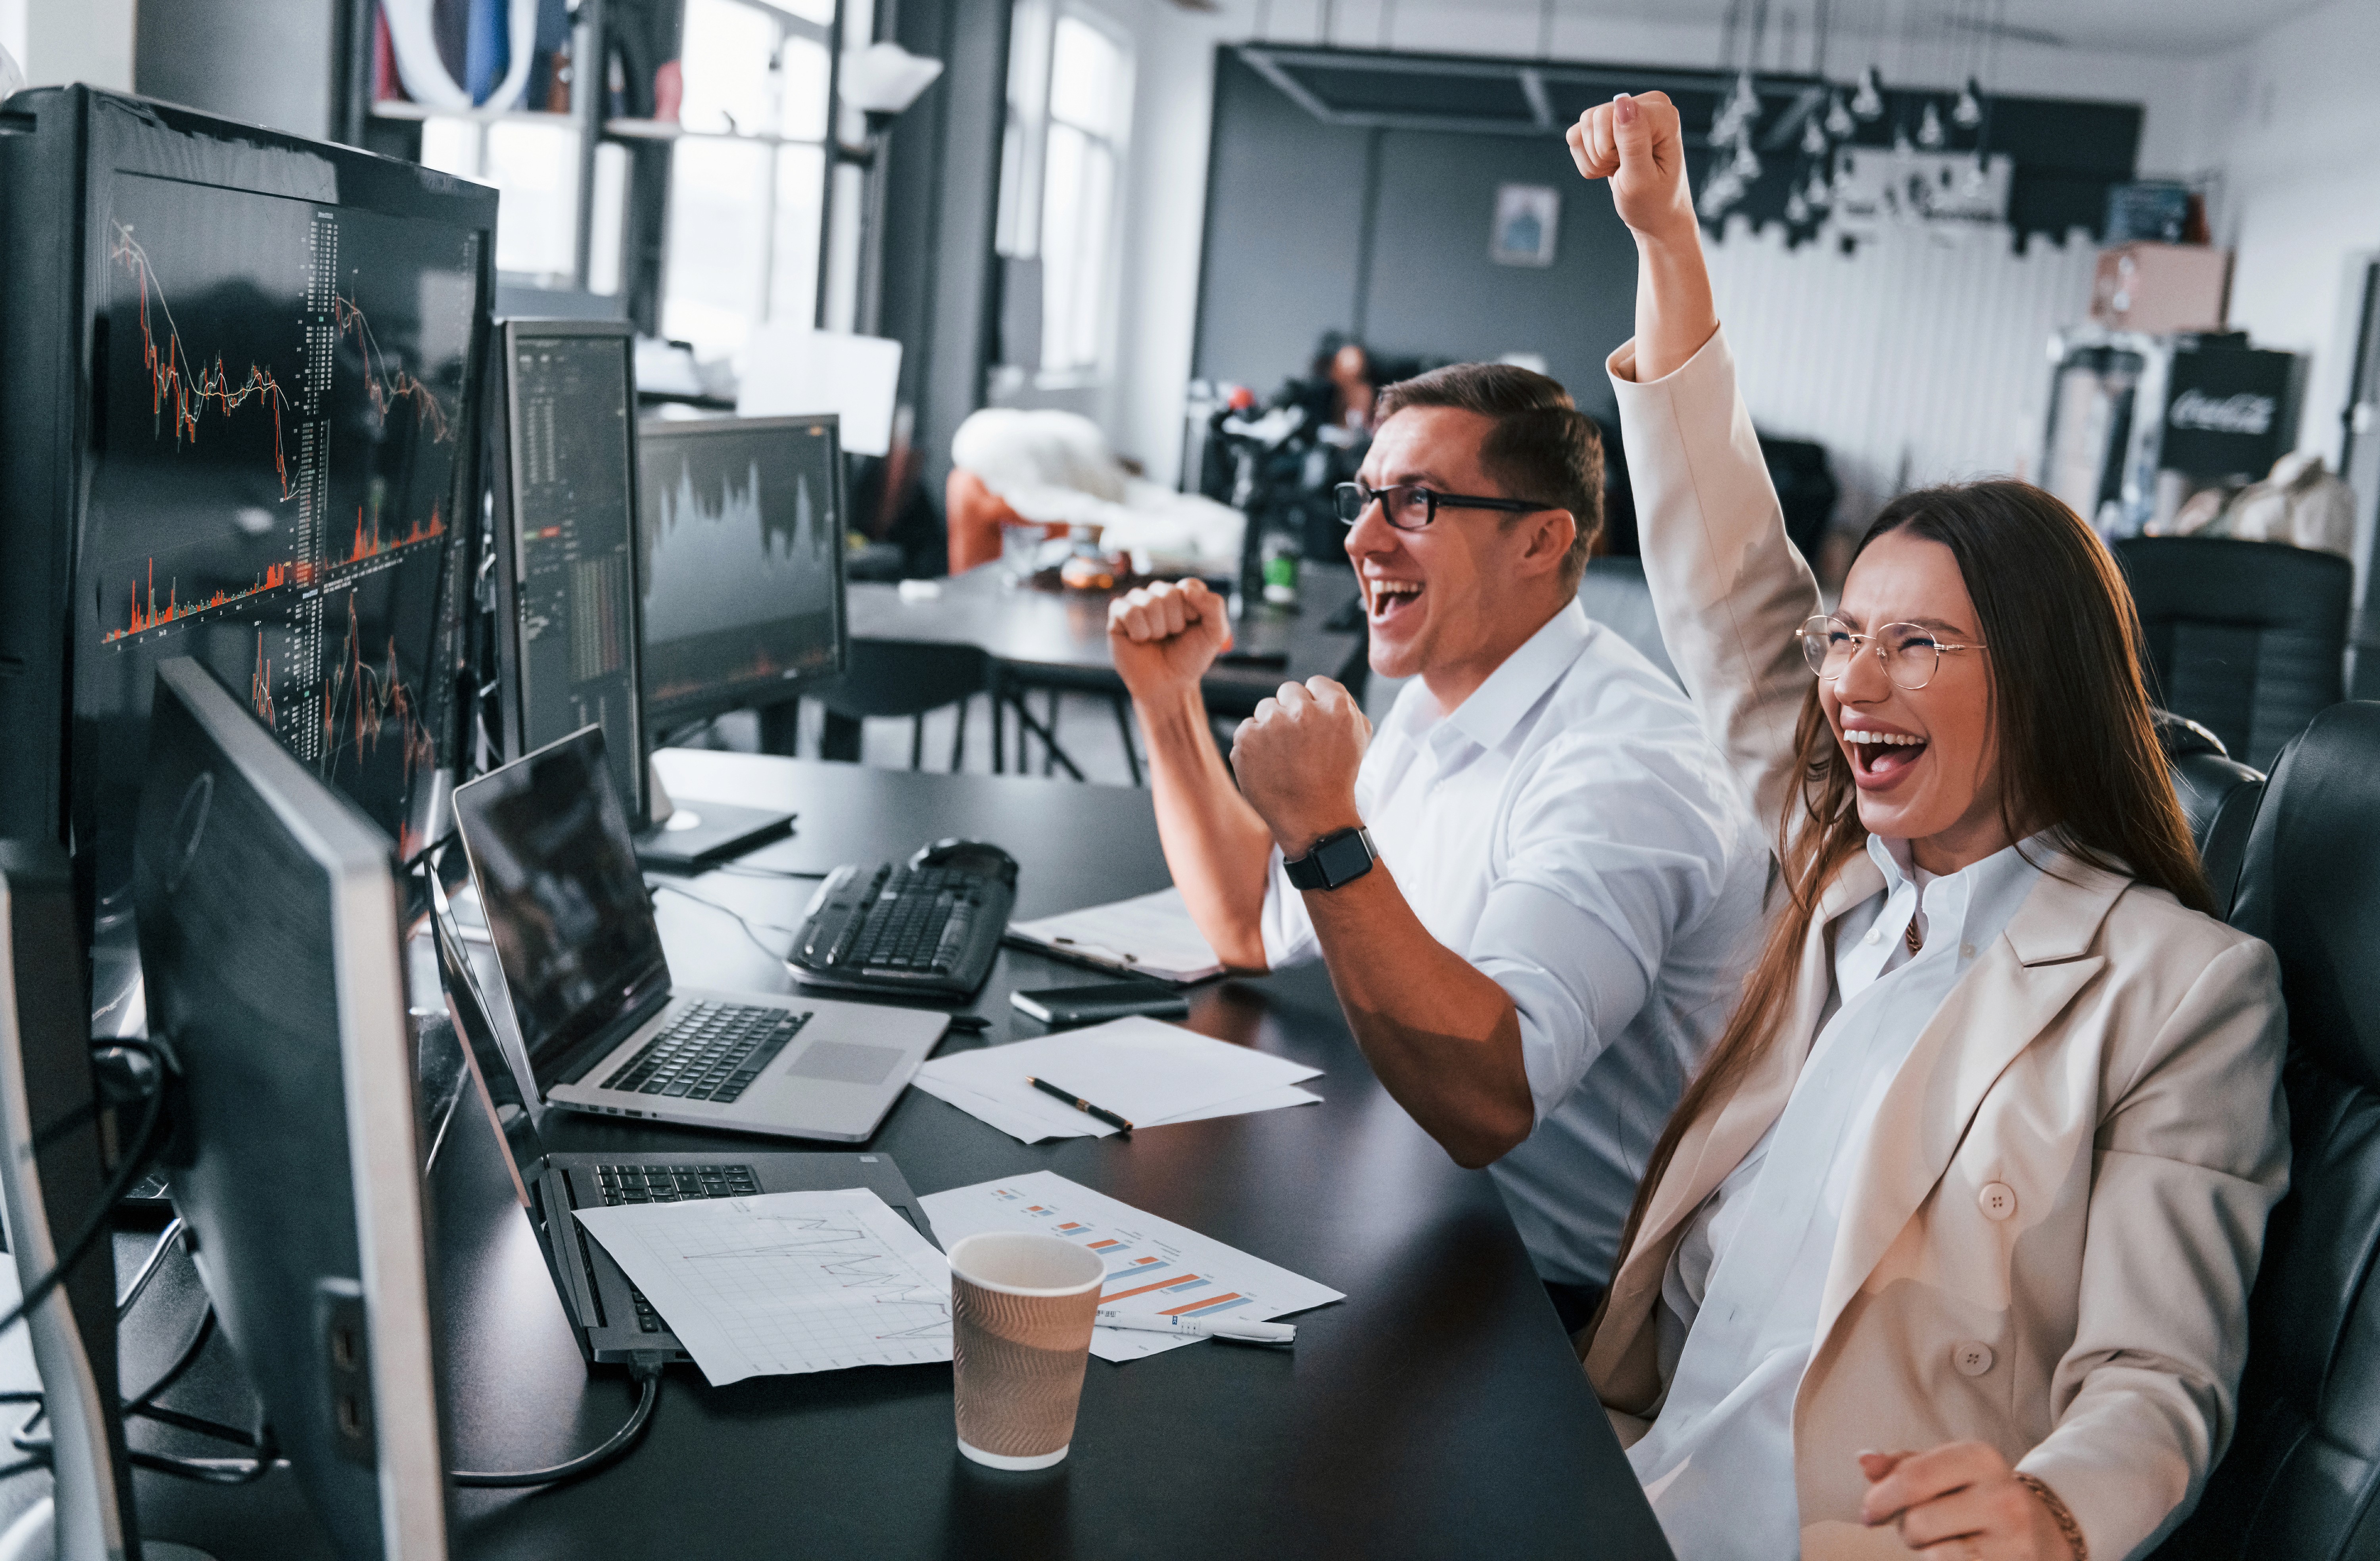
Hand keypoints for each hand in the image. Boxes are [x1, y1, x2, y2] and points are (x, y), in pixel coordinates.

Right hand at [1108, 578, 1233, 703]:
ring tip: (1157, 639)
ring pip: (1149, 603)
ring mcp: (1137, 602)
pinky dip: (1139, 631)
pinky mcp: (1118, 614)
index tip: (1192, 626)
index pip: (1189, 586)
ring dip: (1158, 629)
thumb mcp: (1214, 633)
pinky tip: (1140, 639)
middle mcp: (1158, 593)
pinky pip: (1129, 611)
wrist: (1168, 685)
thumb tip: (1186, 588)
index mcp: (1182, 593)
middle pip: (1169, 593)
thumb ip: (1214, 606)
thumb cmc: (1189, 658)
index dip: (1193, 612)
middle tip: (1172, 636)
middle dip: (1175, 622)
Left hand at [1230, 677, 1369, 856]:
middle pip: (1289, 691)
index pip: (1316, 683)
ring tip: (1284, 757)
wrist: (1314, 820)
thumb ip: (1345, 706)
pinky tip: (1268, 765)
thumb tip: (1324, 691)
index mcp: (1336, 706)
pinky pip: (1247, 728)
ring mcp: (1272, 724)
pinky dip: (1254, 745)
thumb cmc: (1337, 781)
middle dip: (1292, 712)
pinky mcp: (1247, 739)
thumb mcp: (1358, 738)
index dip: (1315, 704)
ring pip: (1265, 708)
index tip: (1314, 725)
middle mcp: (1303, 710)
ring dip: (1271, 727)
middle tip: (1298, 743)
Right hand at [1566, 90, 1695, 246]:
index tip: (1631, 167)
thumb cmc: (1654, 203)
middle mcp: (1645, 105)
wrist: (1657, 219)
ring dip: (1593, 159)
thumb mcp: (1641, 178)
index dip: (1609, 148)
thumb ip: (1633, 141)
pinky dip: (1587, 160)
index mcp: (1662, 113)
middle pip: (1593, 118)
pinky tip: (1609, 169)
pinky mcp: (1607, 127)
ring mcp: (1625, 114)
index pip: (1610, 114)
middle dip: (1600, 154)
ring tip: (1618, 171)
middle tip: (1623, 170)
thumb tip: (1622, 102)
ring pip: (1582, 127)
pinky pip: (1576, 136)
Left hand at [1859, 1444, 2076, 1559]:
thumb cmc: (1977, 1495)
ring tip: (1942, 1542)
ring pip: (1935, 1555)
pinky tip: (1959, 1554)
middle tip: (1918, 1529)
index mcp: (1981, 1458)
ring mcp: (2016, 1539)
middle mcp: (2004, 1495)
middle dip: (1906, 1529)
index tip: (1868, 1514)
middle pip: (1919, 1523)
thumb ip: (1902, 1464)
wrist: (2046, 1528)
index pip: (1913, 1477)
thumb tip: (1864, 1461)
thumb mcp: (1947, 1469)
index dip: (1879, 1499)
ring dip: (1926, 1552)